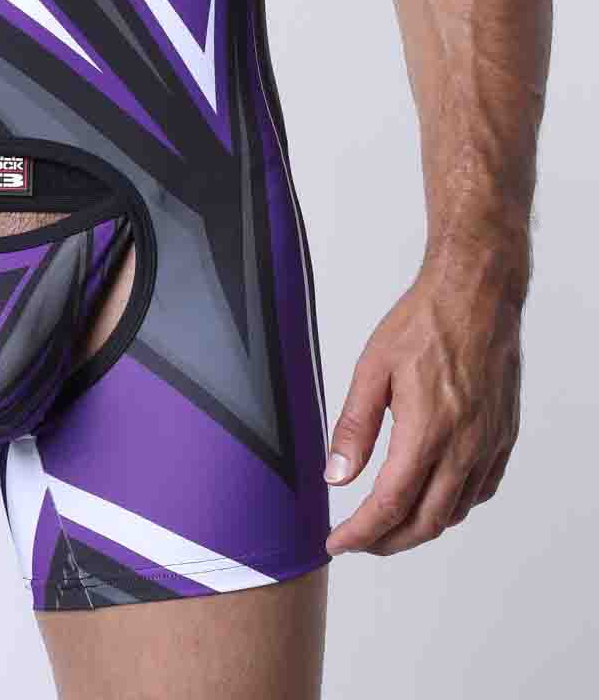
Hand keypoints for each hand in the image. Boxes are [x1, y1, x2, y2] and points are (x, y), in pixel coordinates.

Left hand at [324, 252, 522, 555]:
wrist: (477, 296)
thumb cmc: (425, 323)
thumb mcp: (373, 367)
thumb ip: (355, 426)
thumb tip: (336, 475)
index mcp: (428, 430)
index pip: (390, 505)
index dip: (361, 534)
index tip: (338, 544)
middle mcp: (465, 446)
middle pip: (425, 522)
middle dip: (387, 541)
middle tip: (359, 540)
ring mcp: (489, 445)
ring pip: (454, 512)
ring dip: (419, 526)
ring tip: (388, 521)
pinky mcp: (503, 437)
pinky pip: (480, 491)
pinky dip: (452, 506)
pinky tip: (431, 495)